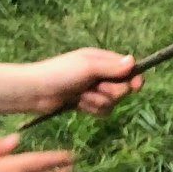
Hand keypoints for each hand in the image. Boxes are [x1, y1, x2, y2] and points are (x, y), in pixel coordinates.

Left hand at [25, 48, 140, 114]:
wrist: (36, 92)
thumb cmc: (60, 73)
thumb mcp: (88, 67)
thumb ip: (111, 67)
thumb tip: (133, 61)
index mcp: (101, 60)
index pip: (128, 69)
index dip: (134, 78)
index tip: (135, 87)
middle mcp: (101, 74)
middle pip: (123, 88)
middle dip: (111, 92)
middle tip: (95, 88)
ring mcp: (95, 90)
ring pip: (113, 102)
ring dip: (98, 102)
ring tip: (82, 97)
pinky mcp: (89, 103)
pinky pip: (103, 111)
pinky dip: (92, 109)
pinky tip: (79, 104)